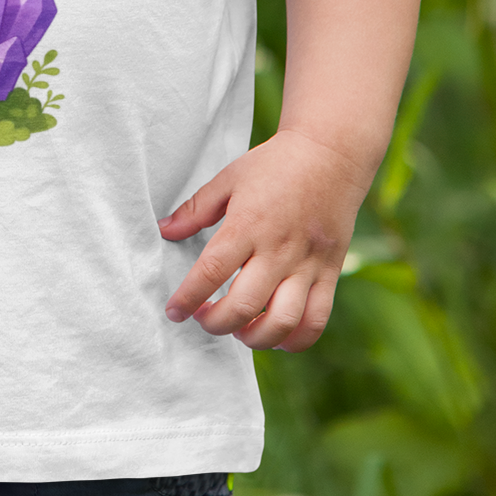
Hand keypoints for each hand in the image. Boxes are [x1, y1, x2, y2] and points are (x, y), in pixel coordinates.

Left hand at [157, 127, 371, 352]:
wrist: (331, 154)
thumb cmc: (275, 164)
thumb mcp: (229, 178)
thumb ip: (196, 209)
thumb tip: (164, 230)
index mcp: (247, 223)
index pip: (210, 272)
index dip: (187, 298)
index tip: (173, 311)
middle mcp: (278, 248)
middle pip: (243, 306)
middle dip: (214, 324)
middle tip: (203, 317)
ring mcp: (307, 263)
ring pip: (282, 322)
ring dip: (254, 339)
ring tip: (238, 331)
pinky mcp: (330, 272)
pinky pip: (316, 320)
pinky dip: (295, 341)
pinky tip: (276, 337)